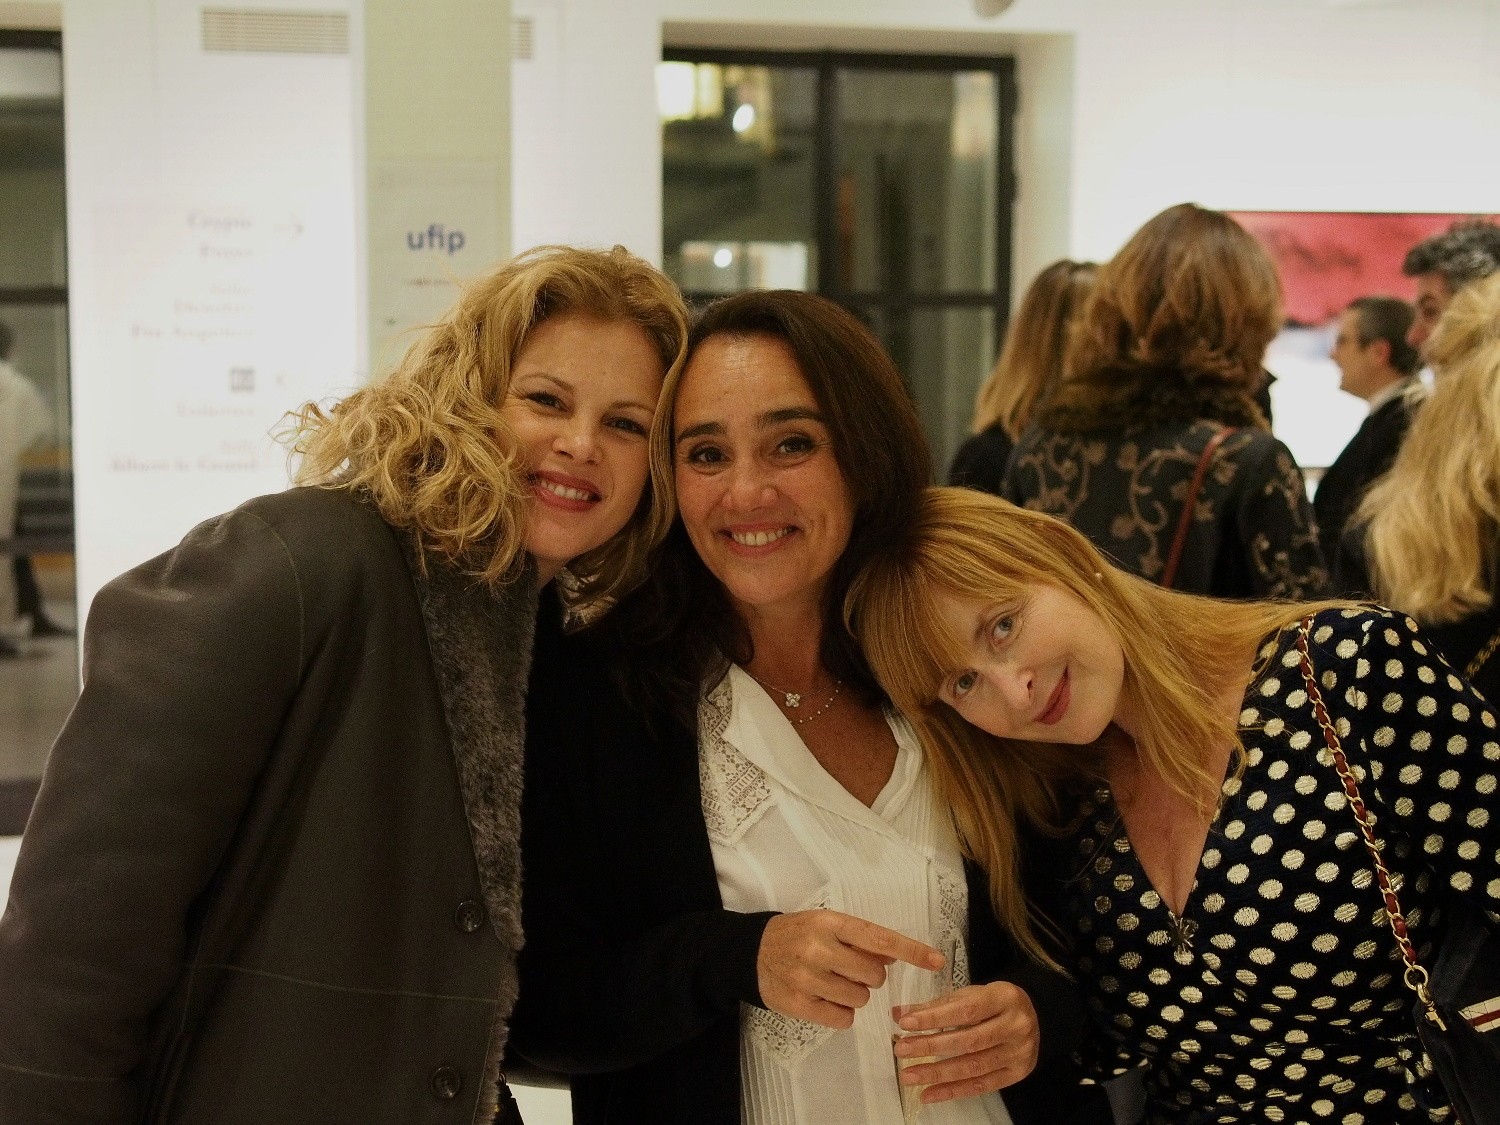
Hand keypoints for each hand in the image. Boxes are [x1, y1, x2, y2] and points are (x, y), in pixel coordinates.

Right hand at [757, 910, 942, 1029]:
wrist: (752, 951)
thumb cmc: (799, 934)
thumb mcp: (827, 924)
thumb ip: (860, 938)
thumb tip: (894, 956)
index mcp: (831, 923)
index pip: (880, 939)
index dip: (912, 951)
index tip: (937, 961)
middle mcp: (819, 949)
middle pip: (875, 975)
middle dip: (871, 976)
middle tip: (850, 969)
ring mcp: (807, 978)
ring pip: (860, 999)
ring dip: (855, 994)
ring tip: (834, 983)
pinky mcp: (799, 1005)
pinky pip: (843, 1019)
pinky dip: (842, 1012)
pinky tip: (826, 999)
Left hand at [891, 981, 1039, 1103]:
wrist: (1031, 1018)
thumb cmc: (994, 1004)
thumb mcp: (970, 995)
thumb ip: (936, 1005)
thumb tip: (899, 1013)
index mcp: (1005, 997)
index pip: (966, 1010)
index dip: (935, 1018)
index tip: (905, 1023)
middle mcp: (1016, 1026)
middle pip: (969, 1040)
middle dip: (931, 1046)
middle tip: (902, 1050)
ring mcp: (1019, 1053)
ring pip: (973, 1066)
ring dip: (937, 1073)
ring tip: (909, 1075)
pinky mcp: (1017, 1074)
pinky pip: (981, 1086)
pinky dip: (952, 1091)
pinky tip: (929, 1093)